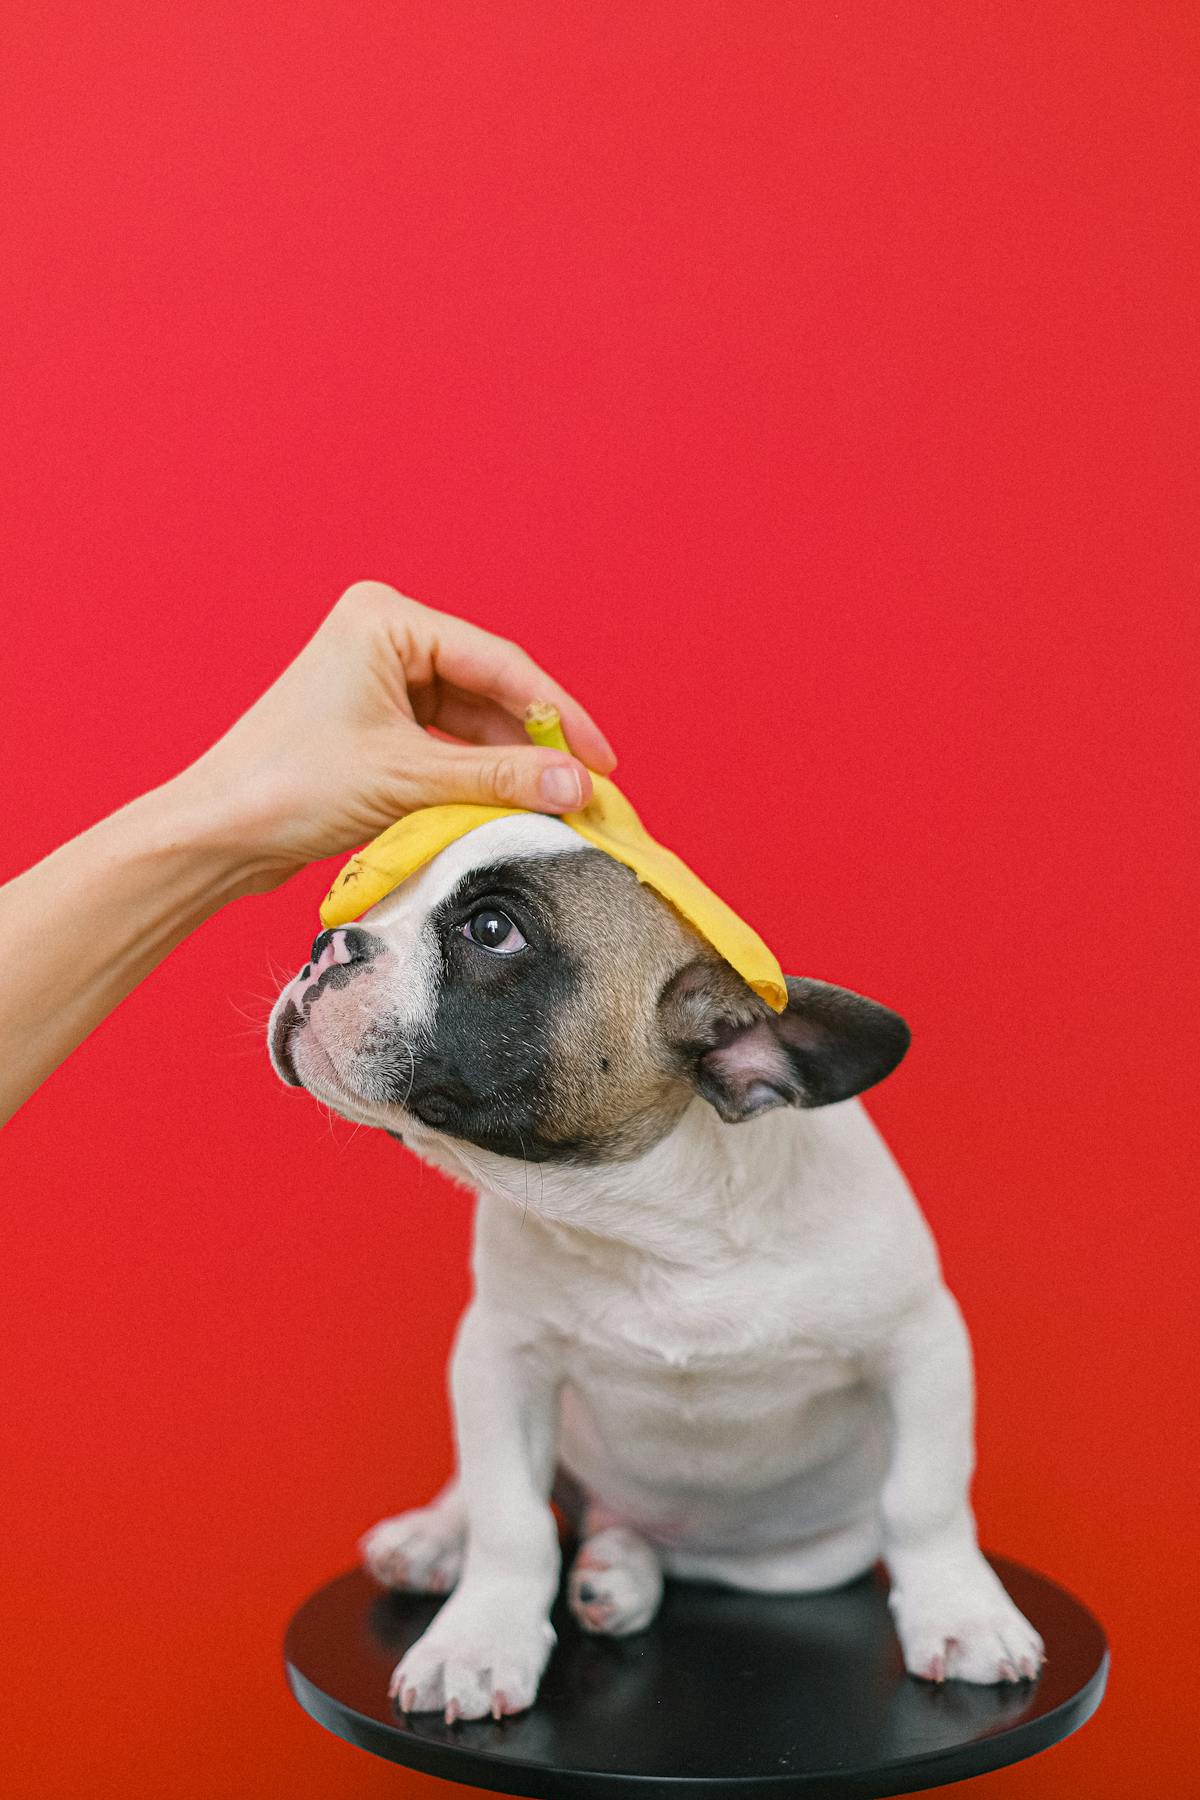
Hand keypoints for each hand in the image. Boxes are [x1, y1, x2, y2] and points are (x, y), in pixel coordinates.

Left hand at [175, 581, 616, 889]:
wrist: (216, 834)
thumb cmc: (288, 787)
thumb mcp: (407, 780)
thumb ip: (499, 781)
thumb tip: (578, 785)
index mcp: (386, 619)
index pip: (498, 661)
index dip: (559, 713)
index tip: (603, 760)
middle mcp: (385, 636)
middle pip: (490, 687)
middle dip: (537, 742)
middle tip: (588, 789)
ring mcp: (380, 678)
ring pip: (472, 719)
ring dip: (511, 763)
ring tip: (559, 803)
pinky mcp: (377, 722)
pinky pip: (448, 742)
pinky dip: (479, 774)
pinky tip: (513, 803)